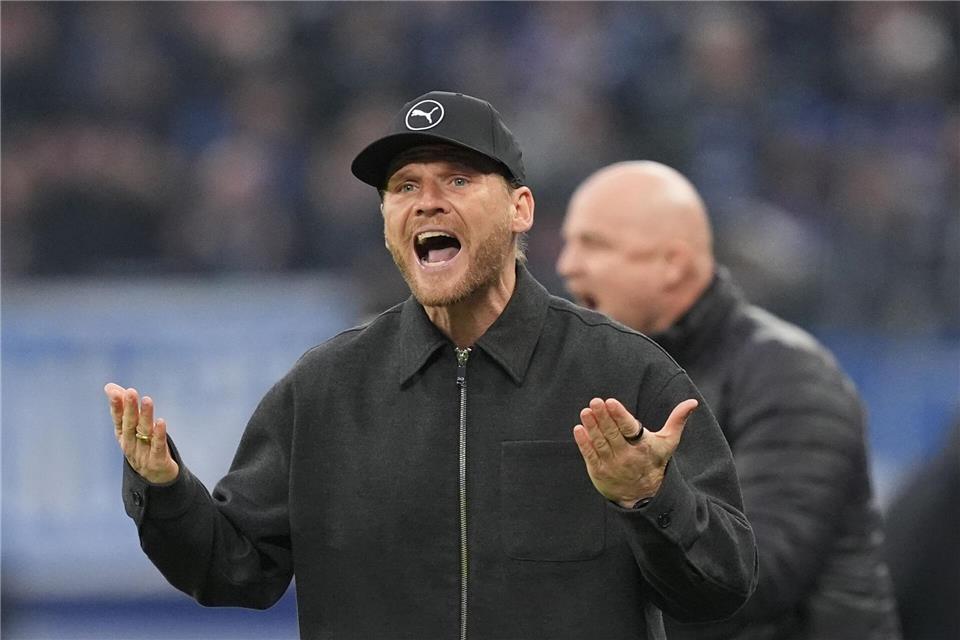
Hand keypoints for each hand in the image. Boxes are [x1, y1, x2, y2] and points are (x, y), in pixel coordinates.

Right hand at [105, 383, 178, 484]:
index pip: (118, 419)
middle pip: (130, 424)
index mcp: (123, 436)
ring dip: (145, 416)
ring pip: (144, 432)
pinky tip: (160, 421)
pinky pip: (158, 446)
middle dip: (130, 408)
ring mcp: (143, 454)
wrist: (155, 478)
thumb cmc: (142, 446)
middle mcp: (131, 444)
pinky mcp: (157, 461)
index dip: (116, 406)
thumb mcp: (131, 428)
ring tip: (147, 400)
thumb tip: (110, 386)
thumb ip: (122, 407)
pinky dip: (158, 434)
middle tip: (131, 392)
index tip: (113, 391)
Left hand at [573, 397, 697, 507]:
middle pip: (613, 433)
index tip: (610, 402)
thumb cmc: (654, 462)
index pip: (630, 429)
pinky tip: (579, 429)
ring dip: (592, 426)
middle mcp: (627, 455)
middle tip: (595, 401)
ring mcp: (612, 464)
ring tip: (586, 411)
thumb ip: (677, 420)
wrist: (643, 495)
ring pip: (600, 442)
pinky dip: (584, 443)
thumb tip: (693, 401)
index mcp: (643, 446)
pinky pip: (590, 455)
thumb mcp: (668, 443)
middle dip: (603, 417)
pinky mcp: (599, 471)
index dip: (620, 416)